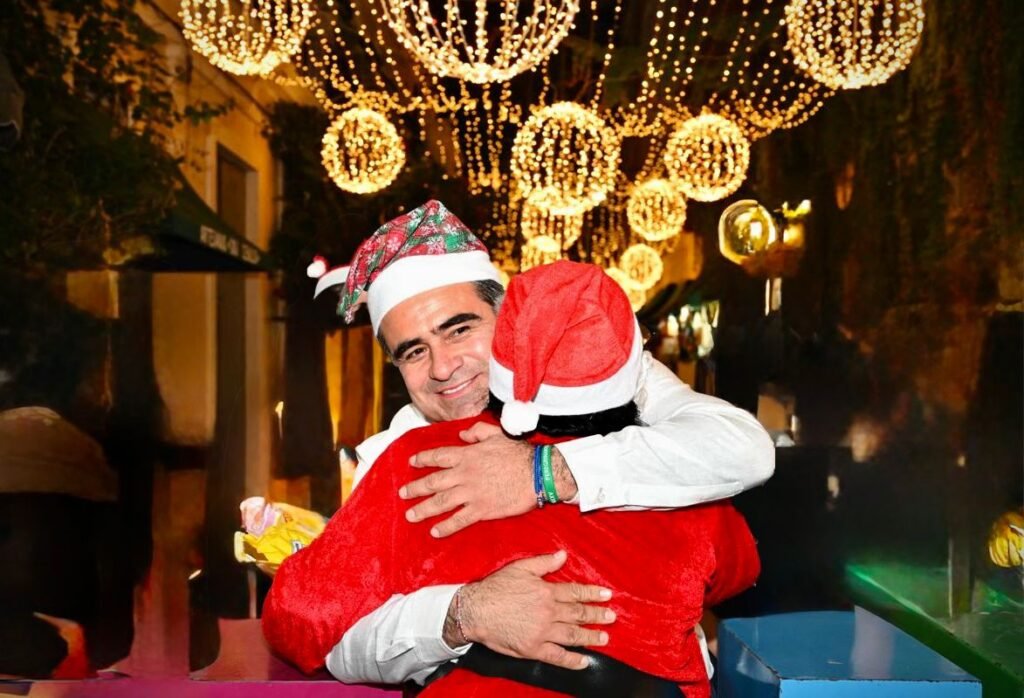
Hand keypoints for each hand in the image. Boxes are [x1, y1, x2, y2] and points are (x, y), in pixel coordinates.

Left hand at [400, 422, 536, 536]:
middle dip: (415, 488)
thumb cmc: (520, 453)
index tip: (412, 462)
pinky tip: (435, 531)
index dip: (423, 459)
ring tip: (411, 515)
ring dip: (423, 509)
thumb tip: (462, 435)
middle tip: (403, 493)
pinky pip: (458, 520)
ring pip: (440, 502)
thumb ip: (477, 432)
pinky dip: (445, 526)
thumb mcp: (497, 434)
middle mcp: (464, 474)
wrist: (537, 474)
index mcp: (467, 455)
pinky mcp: (481, 510)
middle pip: (433, 482)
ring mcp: (471, 493)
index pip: (438, 456)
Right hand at [456, 551, 614, 669]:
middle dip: (597, 615)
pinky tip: (584, 661)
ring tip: (604, 638)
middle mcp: (548, 611)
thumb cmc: (495, 588)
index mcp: (546, 591)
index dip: (593, 593)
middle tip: (611, 617)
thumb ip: (544, 563)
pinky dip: (572, 660)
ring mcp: (542, 632)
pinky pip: (557, 656)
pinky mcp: (534, 648)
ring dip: (591, 637)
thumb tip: (563, 555)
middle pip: (579, 614)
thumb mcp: (520, 568)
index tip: (607, 595)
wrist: (475, 610)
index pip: (576, 592)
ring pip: (573, 635)